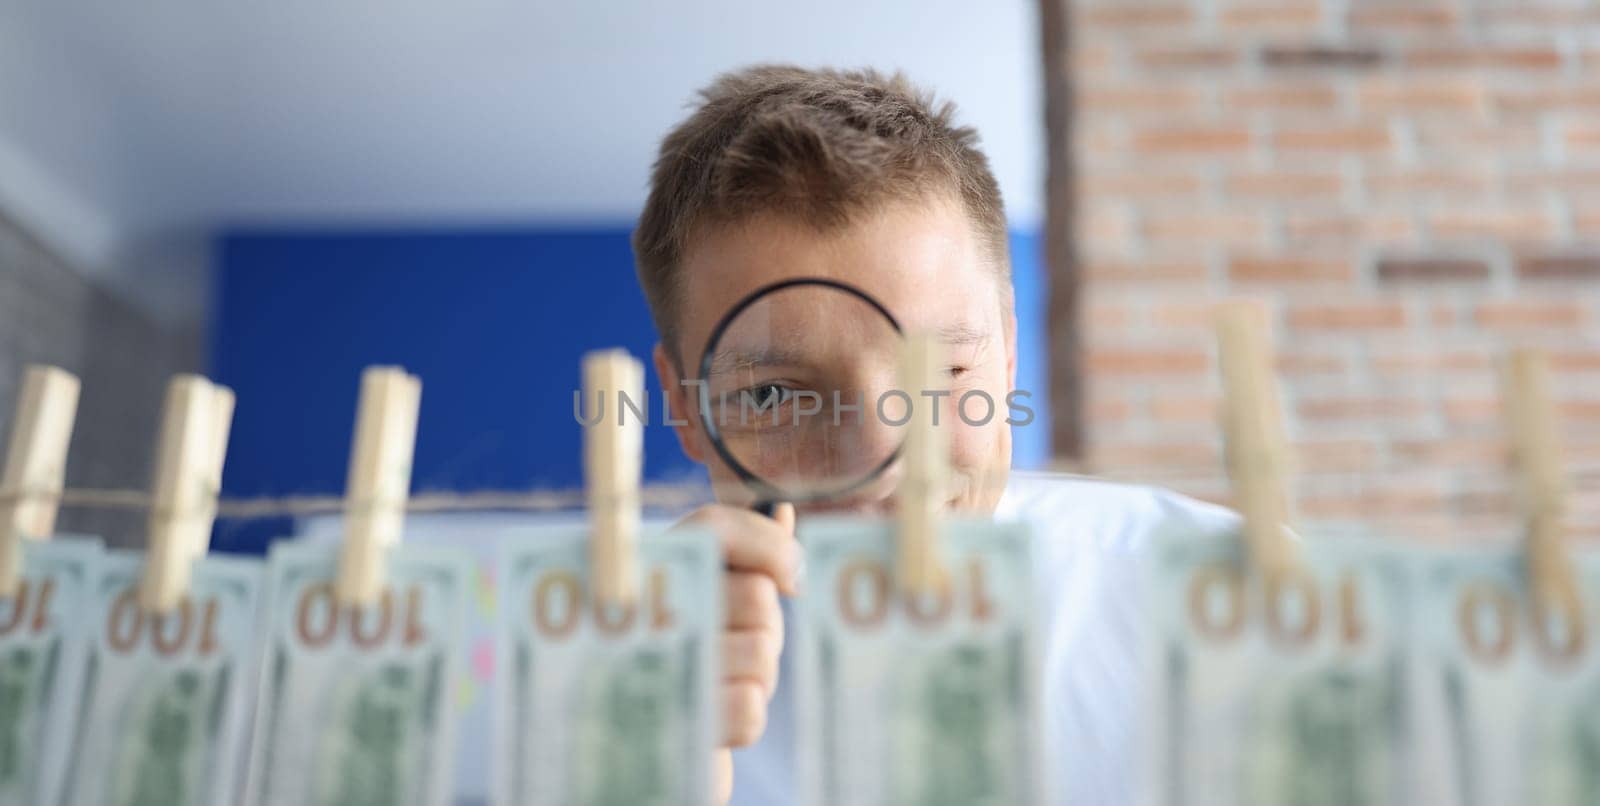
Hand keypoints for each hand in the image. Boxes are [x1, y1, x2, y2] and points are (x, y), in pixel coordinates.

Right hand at [673, 503, 798, 804]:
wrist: (648, 743)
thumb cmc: (699, 656)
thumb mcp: (719, 598)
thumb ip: (749, 554)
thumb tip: (784, 510)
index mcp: (652, 567)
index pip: (714, 528)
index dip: (768, 544)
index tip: (795, 579)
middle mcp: (644, 610)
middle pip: (756, 595)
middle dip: (767, 625)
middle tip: (741, 642)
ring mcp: (655, 666)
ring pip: (761, 653)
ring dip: (760, 676)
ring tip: (726, 681)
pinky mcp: (673, 721)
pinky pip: (750, 709)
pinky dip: (746, 719)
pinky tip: (717, 717)